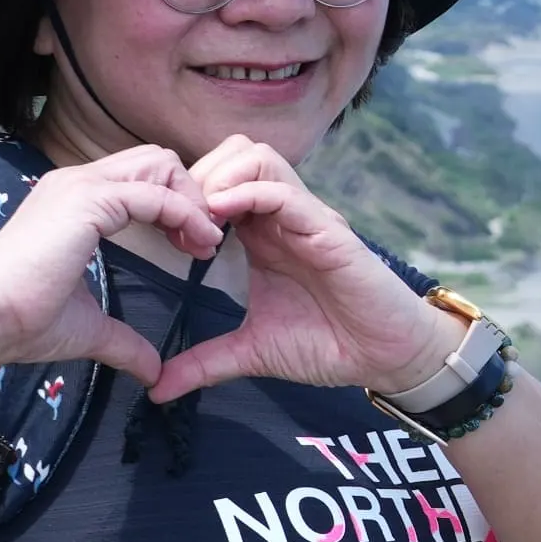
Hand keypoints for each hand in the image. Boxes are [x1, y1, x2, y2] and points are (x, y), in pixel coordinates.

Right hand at [0, 147, 223, 387]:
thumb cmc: (20, 322)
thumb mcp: (88, 328)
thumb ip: (123, 342)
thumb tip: (151, 372)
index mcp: (72, 204)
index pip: (139, 179)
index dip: (174, 206)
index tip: (192, 247)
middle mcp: (76, 184)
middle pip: (155, 160)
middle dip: (190, 195)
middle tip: (204, 242)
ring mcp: (80, 186)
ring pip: (159, 163)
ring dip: (192, 200)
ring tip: (204, 243)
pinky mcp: (88, 201)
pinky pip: (155, 193)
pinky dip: (186, 213)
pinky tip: (198, 244)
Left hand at [145, 138, 456, 402]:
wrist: (383, 357)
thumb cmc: (328, 344)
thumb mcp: (252, 352)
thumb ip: (204, 362)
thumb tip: (157, 389)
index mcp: (262, 234)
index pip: (218, 181)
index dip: (184, 198)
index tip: (166, 237)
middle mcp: (282, 216)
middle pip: (234, 152)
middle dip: (197, 178)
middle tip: (180, 222)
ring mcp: (305, 217)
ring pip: (258, 156)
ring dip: (221, 179)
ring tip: (203, 220)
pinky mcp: (327, 230)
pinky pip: (284, 191)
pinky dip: (248, 195)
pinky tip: (224, 221)